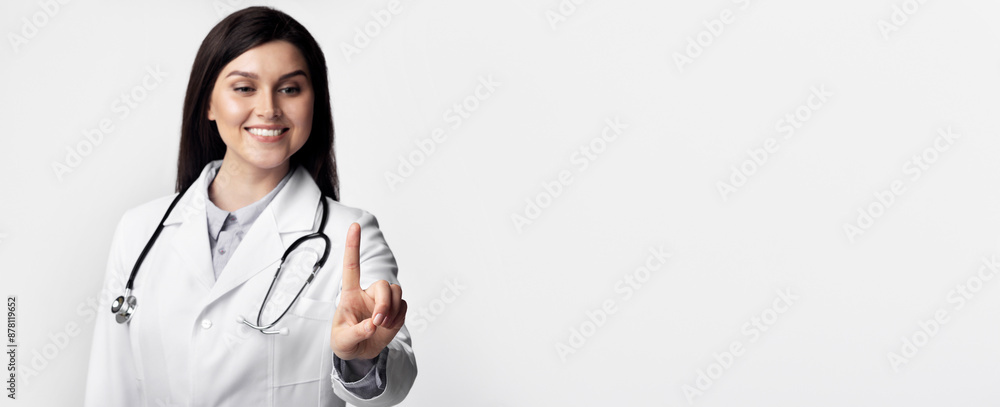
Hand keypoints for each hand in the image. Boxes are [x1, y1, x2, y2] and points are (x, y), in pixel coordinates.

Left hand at [330, 222, 406, 359]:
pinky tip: (389, 327)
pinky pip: (404, 306)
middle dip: (384, 303)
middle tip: (379, 321)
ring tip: (383, 325)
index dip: (353, 245)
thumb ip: (356, 332)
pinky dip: (399, 317)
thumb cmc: (345, 342)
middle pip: (383, 285)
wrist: (359, 353)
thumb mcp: (343, 341)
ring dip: (392, 310)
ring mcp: (382, 301)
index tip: (355, 225)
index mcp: (349, 294)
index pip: (351, 266)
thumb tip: (372, 325)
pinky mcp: (395, 310)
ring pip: (396, 292)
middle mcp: (367, 293)